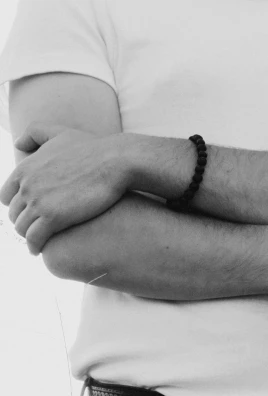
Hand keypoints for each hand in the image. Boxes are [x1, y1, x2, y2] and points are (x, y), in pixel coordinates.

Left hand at [0, 122, 130, 254]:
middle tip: (37, 229)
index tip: (30, 213)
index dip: (18, 206)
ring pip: (21, 228)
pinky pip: (35, 238)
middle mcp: (26, 185)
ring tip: (39, 242)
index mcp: (24, 168)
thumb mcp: (60, 133)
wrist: (115, 161)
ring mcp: (38, 202)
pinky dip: (35, 246)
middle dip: (23, 222)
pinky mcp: (53, 218)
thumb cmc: (94, 148)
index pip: (6, 196)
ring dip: (28, 236)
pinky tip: (40, 249)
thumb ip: (36, 133)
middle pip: (14, 214)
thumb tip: (18, 144)